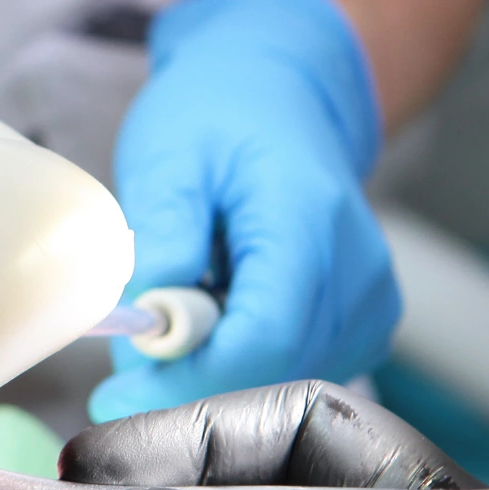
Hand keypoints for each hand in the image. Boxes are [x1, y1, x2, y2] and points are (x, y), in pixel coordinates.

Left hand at [91, 0, 399, 422]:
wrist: (284, 89)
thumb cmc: (220, 112)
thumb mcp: (168, 153)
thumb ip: (163, 234)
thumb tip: (149, 323)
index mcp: (307, 217)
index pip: (263, 338)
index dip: (189, 384)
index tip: (117, 399)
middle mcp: (357, 266)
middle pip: (277, 373)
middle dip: (191, 390)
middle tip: (122, 381)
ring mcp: (371, 298)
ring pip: (288, 384)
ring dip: (218, 379)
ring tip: (173, 326)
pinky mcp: (366, 321)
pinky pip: (301, 373)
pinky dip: (248, 368)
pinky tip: (218, 324)